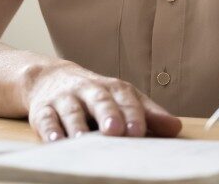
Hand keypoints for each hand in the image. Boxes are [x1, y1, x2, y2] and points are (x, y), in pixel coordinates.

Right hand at [22, 59, 182, 141]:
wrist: (50, 78)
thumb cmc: (94, 95)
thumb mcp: (121, 98)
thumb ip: (148, 113)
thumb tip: (176, 128)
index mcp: (111, 88)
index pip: (124, 97)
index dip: (132, 113)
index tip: (138, 130)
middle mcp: (88, 90)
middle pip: (98, 99)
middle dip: (107, 113)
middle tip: (114, 130)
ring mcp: (64, 99)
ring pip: (71, 109)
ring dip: (77, 124)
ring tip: (83, 139)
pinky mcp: (43, 109)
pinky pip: (45, 119)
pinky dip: (49, 129)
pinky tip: (55, 141)